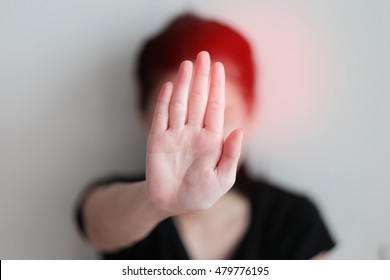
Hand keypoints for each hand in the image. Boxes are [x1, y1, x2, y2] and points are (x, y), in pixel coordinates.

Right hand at [145, 51, 242, 214]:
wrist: (172, 205)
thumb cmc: (200, 194)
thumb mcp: (223, 180)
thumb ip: (231, 155)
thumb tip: (240, 130)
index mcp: (211, 140)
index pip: (215, 107)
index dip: (217, 87)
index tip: (218, 67)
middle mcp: (193, 132)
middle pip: (198, 99)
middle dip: (201, 78)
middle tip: (203, 55)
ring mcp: (175, 134)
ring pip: (179, 103)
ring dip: (182, 84)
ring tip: (187, 64)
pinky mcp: (157, 140)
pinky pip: (160, 117)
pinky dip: (163, 102)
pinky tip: (168, 86)